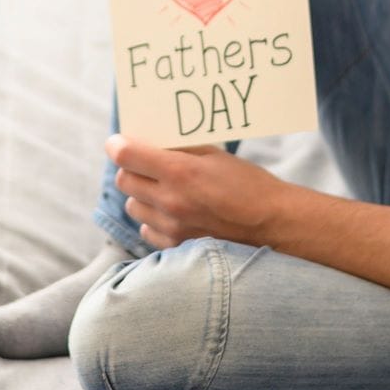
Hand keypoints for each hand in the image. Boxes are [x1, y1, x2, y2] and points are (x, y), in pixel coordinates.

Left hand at [105, 133, 291, 249]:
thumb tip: (153, 142)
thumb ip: (181, 149)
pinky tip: (171, 213)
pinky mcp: (176, 247)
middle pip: (124, 181)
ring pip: (133, 206)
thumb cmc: (248, 184)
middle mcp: (170, 201)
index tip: (117, 142)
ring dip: (142, 195)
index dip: (116, 145)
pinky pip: (146, 231)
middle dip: (131, 169)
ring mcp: (171, 227)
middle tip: (146, 165)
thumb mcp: (216, 155)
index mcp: (180, 172)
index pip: (125, 156)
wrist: (272, 224)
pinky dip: (153, 221)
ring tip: (163, 190)